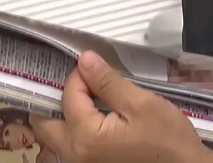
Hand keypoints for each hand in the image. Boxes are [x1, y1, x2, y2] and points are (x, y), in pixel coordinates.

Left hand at [30, 51, 212, 162]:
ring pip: (52, 139)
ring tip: (80, 99)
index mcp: (86, 138)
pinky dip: (70, 131)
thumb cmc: (168, 140)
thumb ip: (108, 82)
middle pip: (44, 124)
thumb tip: (85, 60)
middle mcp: (75, 156)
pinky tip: (89, 119)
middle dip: (55, 98)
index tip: (95, 67)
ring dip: (59, 117)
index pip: (68, 96)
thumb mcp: (141, 104)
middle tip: (76, 82)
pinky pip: (67, 149)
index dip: (79, 75)